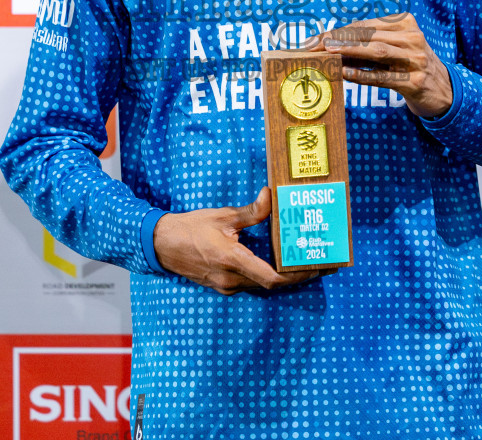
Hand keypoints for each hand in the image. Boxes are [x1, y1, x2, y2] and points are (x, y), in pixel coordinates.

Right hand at [152, 187, 325, 294]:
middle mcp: (231, 279)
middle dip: (297, 275)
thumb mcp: (222, 216)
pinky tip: (276, 262)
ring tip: (302, 261)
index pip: (272, 279)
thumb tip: (271, 196)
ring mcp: (226, 285)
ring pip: (261, 284)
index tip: (316, 268)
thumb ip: (251, 212)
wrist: (162, 245)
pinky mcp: (222, 285)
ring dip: (282, 276)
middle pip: (272, 284)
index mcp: (232, 261)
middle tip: (319, 263)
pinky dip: (266, 275)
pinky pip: (250, 283)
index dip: (297, 276)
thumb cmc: (190, 229)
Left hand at [307, 12, 453, 119]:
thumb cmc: (411, 66)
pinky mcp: (415, 81)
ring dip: (349, 52)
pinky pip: (383, 77)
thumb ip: (370, 44)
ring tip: (327, 53)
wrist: (445, 91)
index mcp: (406, 23)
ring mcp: (416, 59)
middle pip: (368, 36)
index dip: (338, 31)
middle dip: (337, 39)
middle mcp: (412, 38)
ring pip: (377, 52)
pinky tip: (345, 75)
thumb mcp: (396, 48)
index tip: (315, 39)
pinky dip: (362, 75)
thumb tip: (332, 46)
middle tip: (313, 46)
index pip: (365, 25)